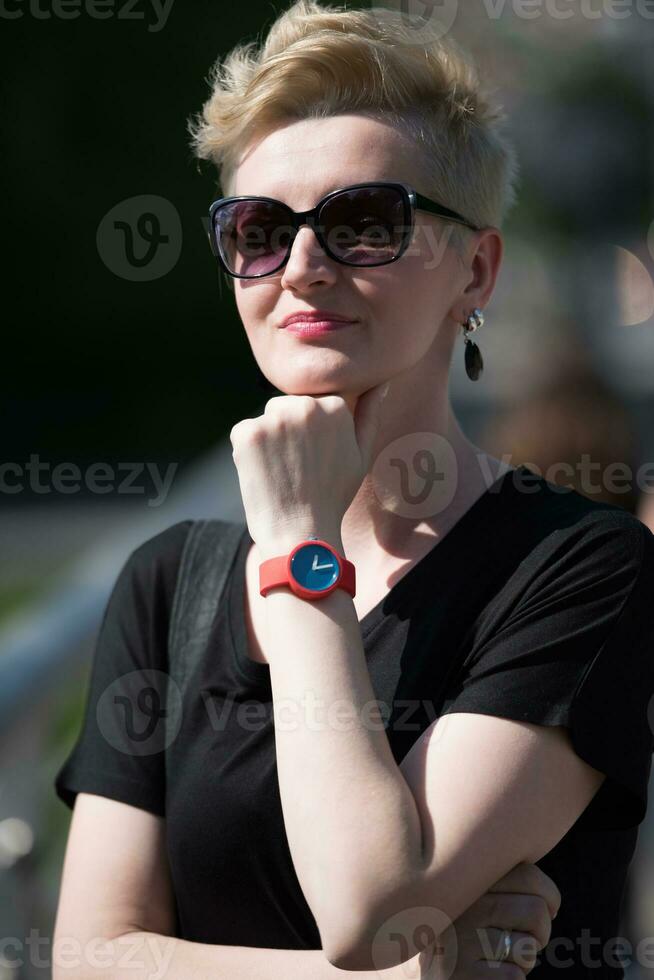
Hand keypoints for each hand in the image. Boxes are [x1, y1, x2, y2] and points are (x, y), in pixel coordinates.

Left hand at [229, 385, 388, 553]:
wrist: (301, 533)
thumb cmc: (333, 497)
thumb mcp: (361, 456)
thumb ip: (369, 416)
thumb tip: (380, 385)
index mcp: (335, 406)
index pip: (313, 404)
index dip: (310, 434)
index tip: (314, 460)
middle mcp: (305, 406)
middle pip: (287, 406)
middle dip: (288, 431)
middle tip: (297, 469)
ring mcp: (274, 418)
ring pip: (266, 419)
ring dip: (268, 439)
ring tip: (282, 473)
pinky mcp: (247, 432)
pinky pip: (244, 433)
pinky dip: (247, 453)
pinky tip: (264, 476)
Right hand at [413, 862, 560, 978]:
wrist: (429, 973)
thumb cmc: (468, 931)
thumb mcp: (478, 896)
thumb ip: (503, 879)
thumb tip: (547, 891)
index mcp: (466, 878)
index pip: (528, 874)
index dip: (549, 895)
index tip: (547, 909)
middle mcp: (460, 904)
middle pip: (535, 910)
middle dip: (541, 931)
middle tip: (526, 938)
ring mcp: (458, 941)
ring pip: (527, 946)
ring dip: (525, 958)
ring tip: (502, 955)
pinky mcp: (461, 976)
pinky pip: (514, 977)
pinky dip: (513, 979)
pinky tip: (491, 974)